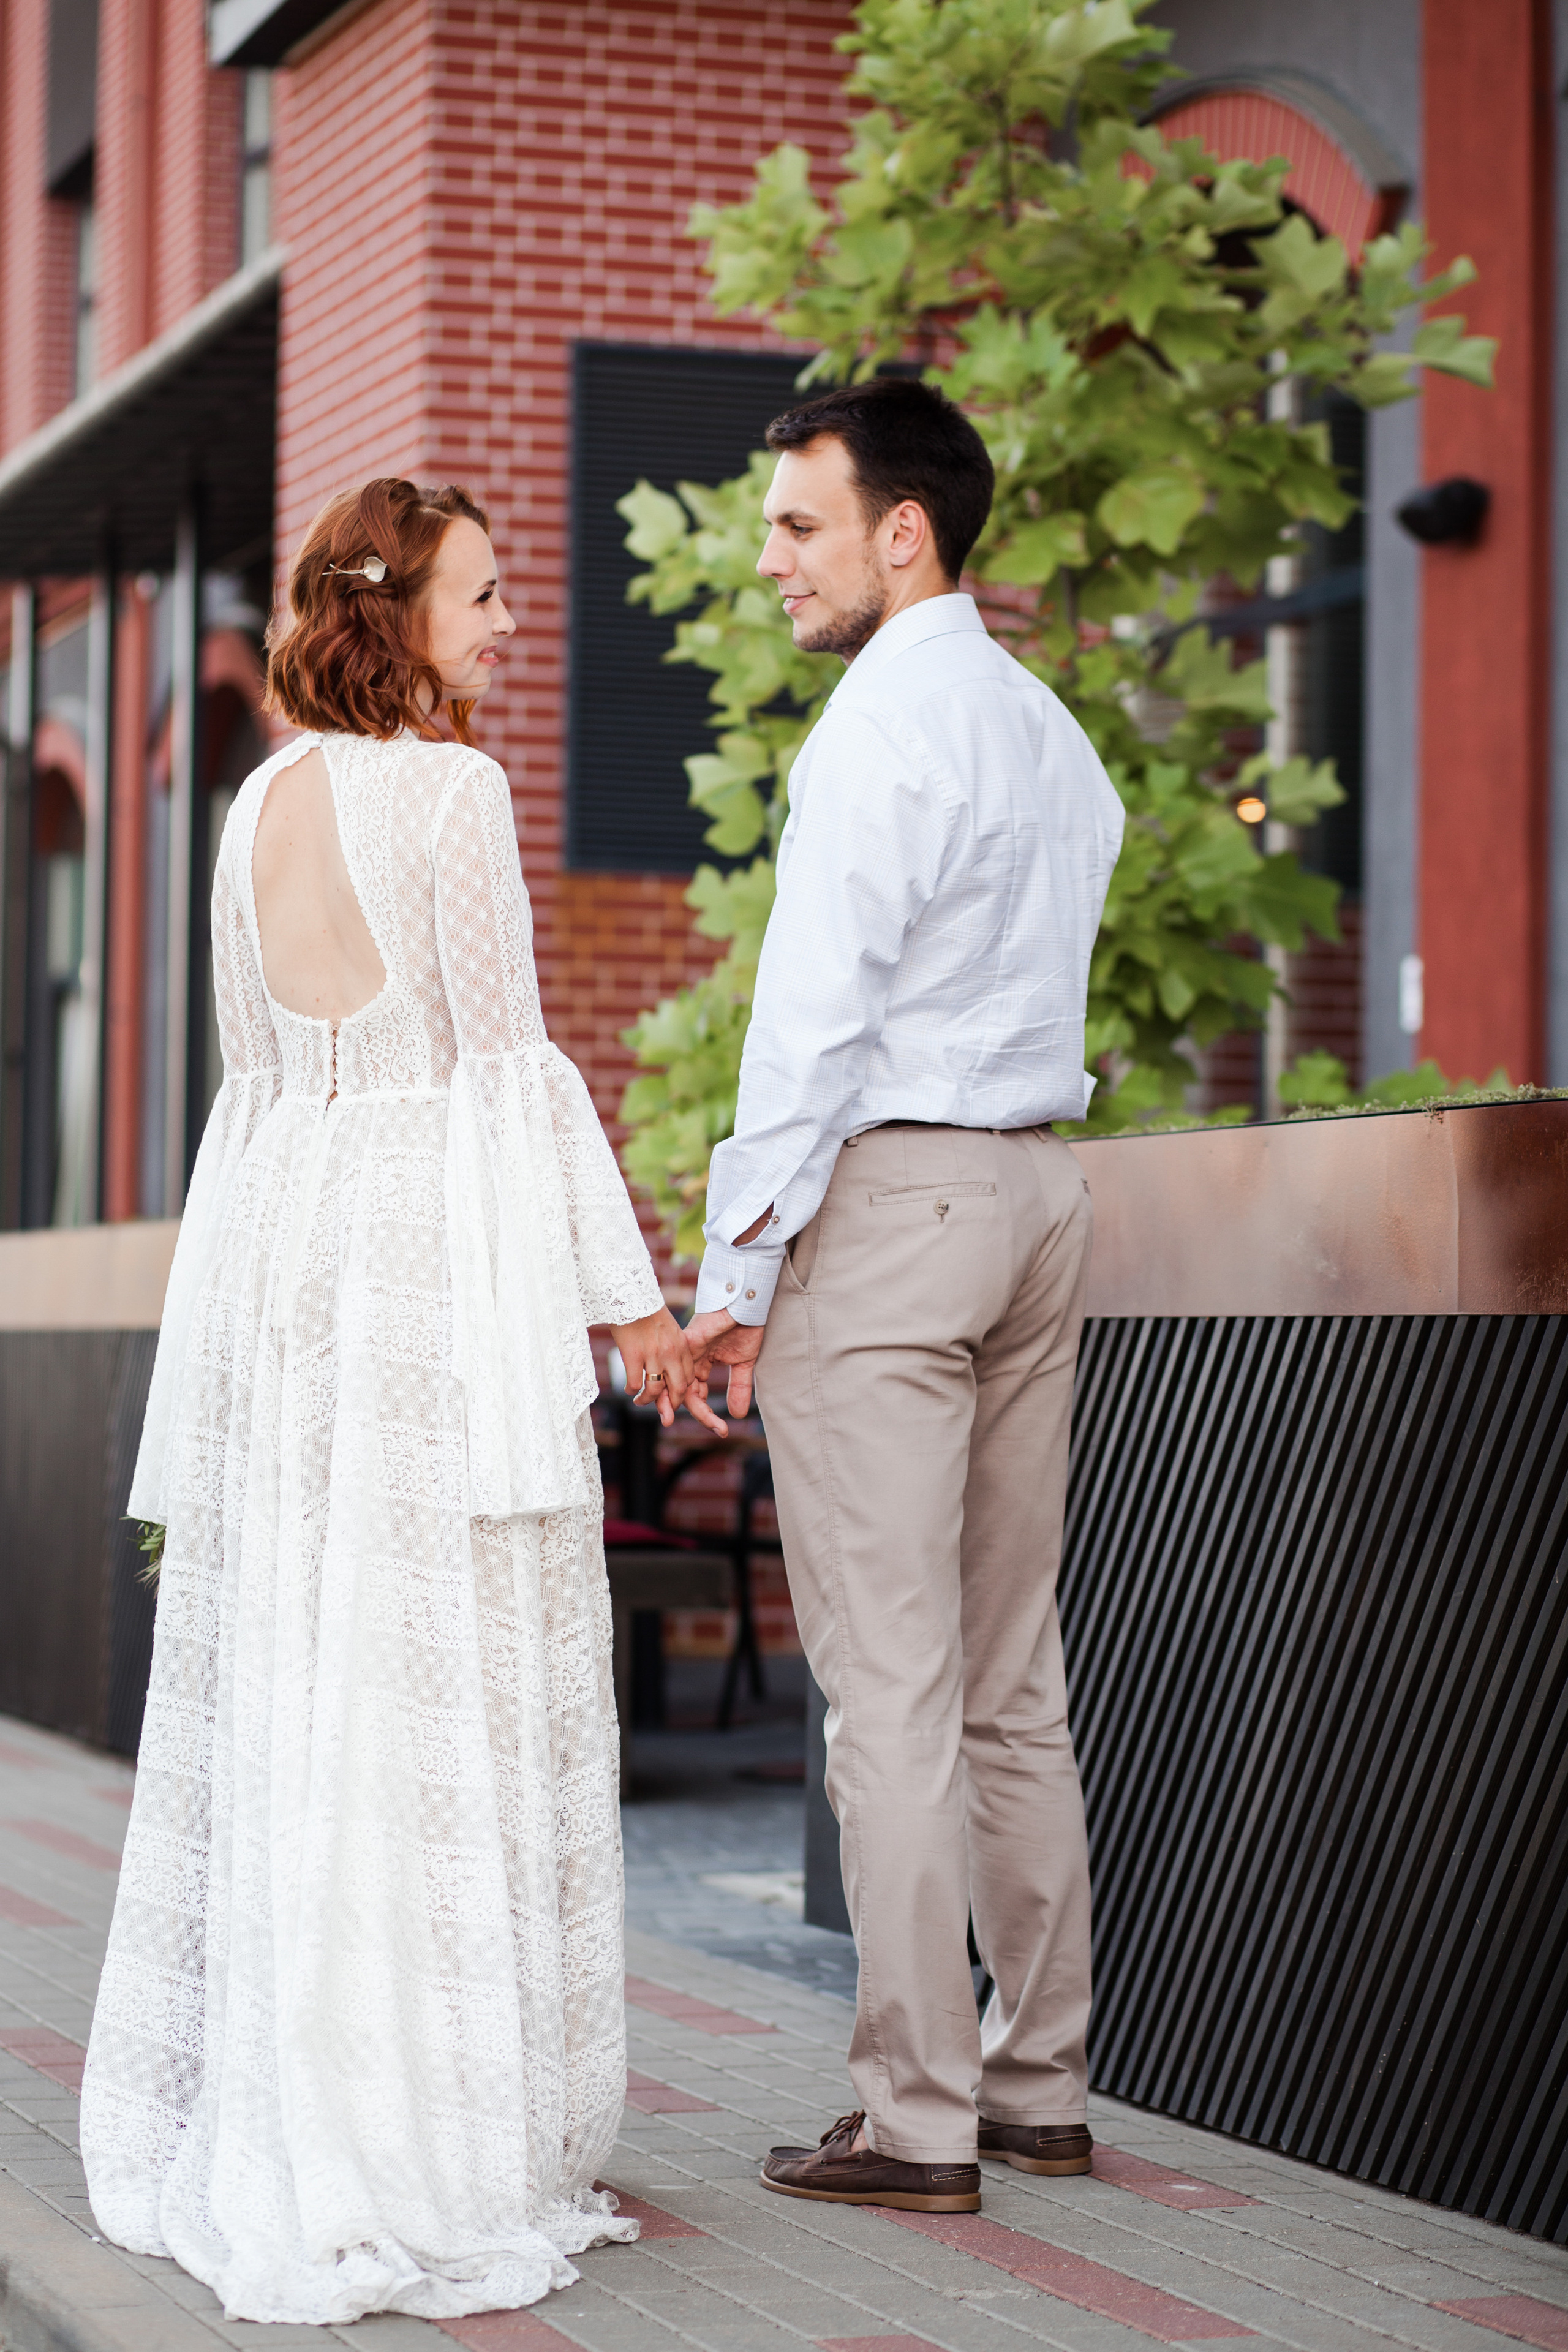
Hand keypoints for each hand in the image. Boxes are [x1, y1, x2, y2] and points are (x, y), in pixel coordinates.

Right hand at [610, 1307, 727, 1436]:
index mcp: (681, 1346)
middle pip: (678, 1389)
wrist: (630, 1293)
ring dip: (646, 1401)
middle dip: (671, 1404)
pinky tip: (629, 1389)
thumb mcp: (668, 1328)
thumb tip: (669, 1366)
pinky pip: (635, 1383)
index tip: (672, 1395)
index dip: (681, 1391)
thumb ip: (672, 1347)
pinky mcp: (633, 1355)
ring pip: (655, 1390)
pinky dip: (632, 1390)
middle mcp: (670, 1353)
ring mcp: (652, 1355)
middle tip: (664, 1411)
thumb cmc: (646, 1310)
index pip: (687, 1377)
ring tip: (639, 1401)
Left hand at [685, 1308, 765, 1418]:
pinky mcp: (690, 1340)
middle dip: (693, 1414)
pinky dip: (683, 1385)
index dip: (706, 1414)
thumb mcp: (743, 1363)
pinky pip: (680, 1366)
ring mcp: (687, 1350)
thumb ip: (738, 1387)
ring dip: (689, 1405)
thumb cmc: (746, 1326)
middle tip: (709, 1429)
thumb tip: (737, 1415)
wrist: (749, 1303)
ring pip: (678, 1383)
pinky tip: (692, 1400)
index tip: (722, 1431)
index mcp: (700, 1364)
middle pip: (683, 1393)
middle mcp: (690, 1359)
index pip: (696, 1395)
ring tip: (701, 1421)